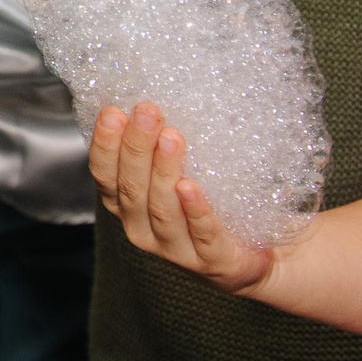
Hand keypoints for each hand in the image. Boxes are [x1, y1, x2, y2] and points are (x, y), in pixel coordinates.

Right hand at [90, 103, 273, 293]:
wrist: (256, 254)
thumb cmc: (210, 203)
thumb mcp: (175, 175)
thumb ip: (159, 148)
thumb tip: (150, 99)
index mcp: (127, 206)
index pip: (104, 175)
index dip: (105, 144)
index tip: (113, 111)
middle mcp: (143, 230)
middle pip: (132, 189)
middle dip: (137, 148)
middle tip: (147, 111)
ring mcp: (177, 250)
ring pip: (163, 209)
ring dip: (164, 171)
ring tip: (172, 138)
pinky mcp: (213, 261)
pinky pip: (203, 234)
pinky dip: (195, 210)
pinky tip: (191, 187)